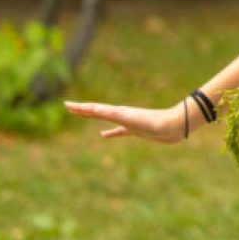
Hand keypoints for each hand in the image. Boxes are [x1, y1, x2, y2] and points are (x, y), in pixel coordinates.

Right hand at [65, 99, 186, 142]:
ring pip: (106, 119)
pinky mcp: (135, 130)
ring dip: (94, 117)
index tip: (66, 104)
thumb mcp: (127, 118)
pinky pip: (118, 132)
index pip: (94, 108)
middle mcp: (121, 114)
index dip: (80, 107)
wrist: (172, 126)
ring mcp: (127, 122)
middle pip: (97, 111)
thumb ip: (111, 114)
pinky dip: (109, 133)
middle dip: (82, 109)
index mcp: (117, 111)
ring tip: (83, 115)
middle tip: (68, 107)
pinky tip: (103, 135)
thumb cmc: (151, 122)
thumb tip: (92, 109)